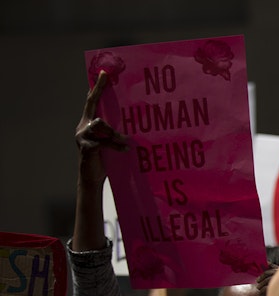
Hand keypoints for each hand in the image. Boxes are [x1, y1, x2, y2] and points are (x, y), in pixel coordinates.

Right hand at [75, 70, 127, 186]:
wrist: (92, 176)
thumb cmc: (105, 157)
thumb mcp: (110, 140)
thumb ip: (114, 129)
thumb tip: (133, 118)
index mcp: (89, 121)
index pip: (92, 100)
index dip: (97, 87)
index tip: (104, 73)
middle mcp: (83, 125)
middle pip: (92, 105)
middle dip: (99, 91)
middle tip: (107, 79)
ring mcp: (83, 136)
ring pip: (99, 124)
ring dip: (114, 131)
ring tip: (126, 139)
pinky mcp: (87, 148)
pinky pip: (104, 142)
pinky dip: (116, 145)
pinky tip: (126, 149)